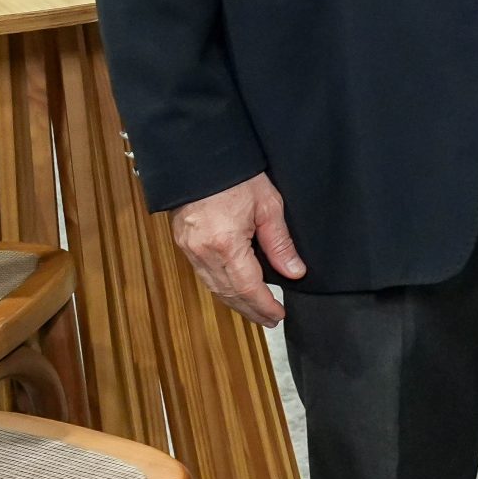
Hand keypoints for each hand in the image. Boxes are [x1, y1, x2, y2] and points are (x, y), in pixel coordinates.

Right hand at [170, 173, 305, 327]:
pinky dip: (221, 287)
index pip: (247, 287)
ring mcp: (188, 249)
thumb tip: (294, 272)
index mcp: (225, 245)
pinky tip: (235, 290)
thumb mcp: (268, 206)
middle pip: (228, 293)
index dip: (263, 305)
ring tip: (256, 310)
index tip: (278, 315)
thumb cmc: (236, 176)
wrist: (200, 158)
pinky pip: (204, 275)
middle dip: (250, 309)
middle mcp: (202, 253)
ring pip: (214, 287)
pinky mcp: (183, 243)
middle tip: (270, 320)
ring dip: (235, 302)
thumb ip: (280, 243)